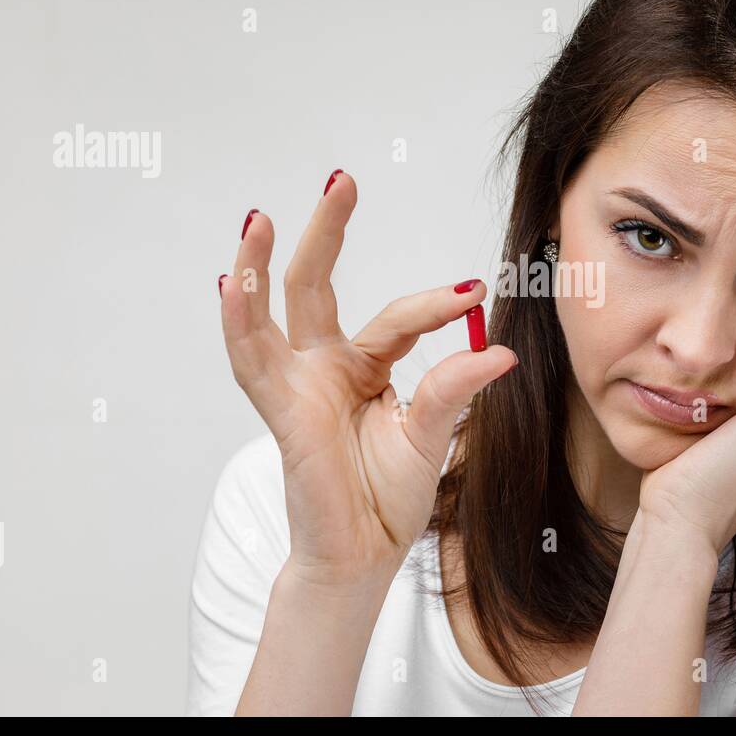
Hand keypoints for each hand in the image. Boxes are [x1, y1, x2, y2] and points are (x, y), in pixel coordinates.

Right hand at [217, 171, 517, 588]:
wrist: (361, 557)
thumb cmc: (389, 498)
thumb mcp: (433, 434)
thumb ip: (455, 389)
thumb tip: (501, 350)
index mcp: (363, 368)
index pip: (397, 319)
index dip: (435, 305)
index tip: (476, 289)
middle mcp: (324, 367)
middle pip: (316, 285)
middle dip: (328, 231)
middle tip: (344, 178)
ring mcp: (297, 385)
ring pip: (273, 312)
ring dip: (262, 264)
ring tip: (262, 217)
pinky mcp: (280, 412)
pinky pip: (252, 360)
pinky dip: (240, 321)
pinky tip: (234, 282)